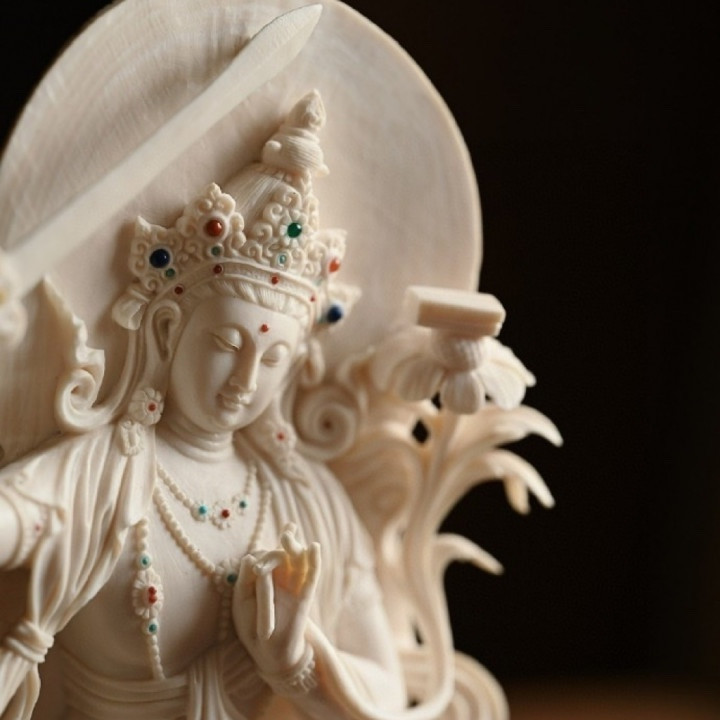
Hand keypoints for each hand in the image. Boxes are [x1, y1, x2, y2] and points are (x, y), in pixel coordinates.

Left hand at [233, 523, 320, 676]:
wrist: (267, 652)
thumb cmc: (251, 626)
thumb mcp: (242, 601)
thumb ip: (244, 580)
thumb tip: (249, 557)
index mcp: (266, 576)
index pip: (267, 556)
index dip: (263, 554)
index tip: (256, 566)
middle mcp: (282, 577)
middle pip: (286, 553)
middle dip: (287, 541)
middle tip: (287, 532)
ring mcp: (294, 585)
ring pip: (298, 560)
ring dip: (295, 546)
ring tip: (289, 533)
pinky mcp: (304, 597)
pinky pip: (311, 576)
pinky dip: (314, 561)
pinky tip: (314, 547)